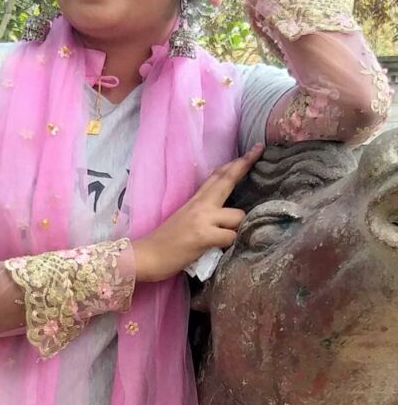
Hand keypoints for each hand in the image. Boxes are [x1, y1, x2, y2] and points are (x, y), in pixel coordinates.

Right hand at [132, 144, 263, 282]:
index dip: (235, 163)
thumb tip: (224, 208)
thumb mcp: (185, 218)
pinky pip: (231, 236)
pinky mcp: (203, 235)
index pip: (217, 176)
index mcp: (195, 200)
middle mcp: (200, 204)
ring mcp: (202, 219)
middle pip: (226, 180)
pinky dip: (228, 245)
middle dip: (244, 164)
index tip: (253, 149)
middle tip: (259, 148)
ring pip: (238, 215)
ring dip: (236, 228)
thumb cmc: (166, 242)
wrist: (145, 256)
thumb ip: (204, 209)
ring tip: (223, 238)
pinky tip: (217, 249)